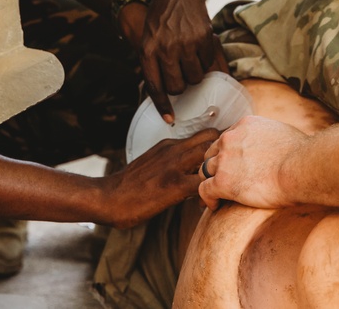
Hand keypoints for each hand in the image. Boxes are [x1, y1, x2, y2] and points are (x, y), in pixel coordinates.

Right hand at [100, 129, 218, 228]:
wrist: (108, 197)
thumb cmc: (129, 186)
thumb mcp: (152, 164)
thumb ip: (172, 162)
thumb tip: (191, 170)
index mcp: (169, 144)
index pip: (204, 134)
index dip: (219, 145)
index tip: (226, 158)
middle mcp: (174, 149)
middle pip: (214, 137)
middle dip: (227, 152)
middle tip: (230, 172)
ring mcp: (175, 166)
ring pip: (212, 156)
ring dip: (222, 171)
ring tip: (222, 189)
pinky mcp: (174, 185)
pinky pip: (205, 184)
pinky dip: (213, 194)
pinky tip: (209, 204)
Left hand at [138, 0, 227, 122]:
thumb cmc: (161, 16)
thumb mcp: (148, 37)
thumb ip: (152, 62)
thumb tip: (159, 91)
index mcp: (148, 50)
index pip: (154, 86)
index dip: (162, 105)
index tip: (170, 119)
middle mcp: (166, 49)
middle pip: (177, 87)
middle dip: (180, 86)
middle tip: (181, 76)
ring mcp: (186, 44)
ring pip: (195, 78)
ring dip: (195, 74)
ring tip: (191, 60)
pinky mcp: (204, 39)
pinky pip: (208, 64)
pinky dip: (206, 61)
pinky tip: (199, 48)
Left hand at [198, 115, 304, 210]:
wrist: (300, 168)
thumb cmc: (302, 154)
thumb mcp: (284, 133)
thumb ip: (271, 137)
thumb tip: (280, 144)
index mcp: (244, 125)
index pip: (227, 138)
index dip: (228, 153)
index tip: (233, 165)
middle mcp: (230, 139)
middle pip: (212, 153)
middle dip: (217, 166)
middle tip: (223, 180)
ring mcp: (224, 160)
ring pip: (205, 170)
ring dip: (211, 181)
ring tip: (218, 194)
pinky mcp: (223, 181)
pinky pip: (204, 189)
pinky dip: (207, 198)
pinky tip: (215, 205)